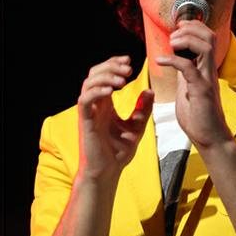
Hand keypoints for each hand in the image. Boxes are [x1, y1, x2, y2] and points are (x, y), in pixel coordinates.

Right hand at [77, 55, 153, 179]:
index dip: (114, 65)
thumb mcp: (136, 127)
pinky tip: (111, 92)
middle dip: (110, 67)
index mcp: (105, 104)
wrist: (108, 173)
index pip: (104, 76)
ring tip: (122, 80)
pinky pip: (85, 101)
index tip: (129, 62)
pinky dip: (96, 92)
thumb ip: (142, 109)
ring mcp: (89, 112)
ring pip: (88, 84)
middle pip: (94, 74)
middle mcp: (95, 105)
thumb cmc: (118, 153)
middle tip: (128, 69)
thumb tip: (150, 91)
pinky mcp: (86, 121)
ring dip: (105, 77)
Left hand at [155, 20, 231, 147]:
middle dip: (191, 28)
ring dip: (186, 39)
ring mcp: (207, 79)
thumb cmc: (198, 116)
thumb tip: (175, 61)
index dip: (193, 27)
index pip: (207, 38)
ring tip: (171, 43)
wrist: (210, 139)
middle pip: (210, 36)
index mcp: (205, 69)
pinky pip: (189, 68)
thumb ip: (184, 74)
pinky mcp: (201, 91)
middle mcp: (209, 71)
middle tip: (174, 34)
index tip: (178, 27)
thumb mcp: (187, 88)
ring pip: (206, 47)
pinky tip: (159, 61)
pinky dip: (173, 60)